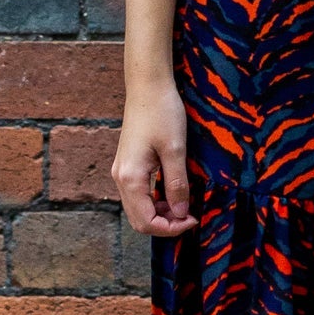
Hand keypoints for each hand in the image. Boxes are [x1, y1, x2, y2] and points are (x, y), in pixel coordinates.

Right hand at [113, 78, 199, 237]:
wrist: (148, 87)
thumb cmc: (162, 113)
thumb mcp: (176, 149)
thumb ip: (177, 183)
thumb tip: (181, 213)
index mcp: (130, 178)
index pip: (146, 221)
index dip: (170, 227)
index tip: (193, 219)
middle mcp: (120, 178)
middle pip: (138, 219)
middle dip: (165, 224)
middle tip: (190, 215)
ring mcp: (121, 171)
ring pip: (137, 208)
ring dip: (160, 213)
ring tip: (184, 204)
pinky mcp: (127, 164)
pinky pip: (138, 194)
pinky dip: (154, 200)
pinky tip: (172, 191)